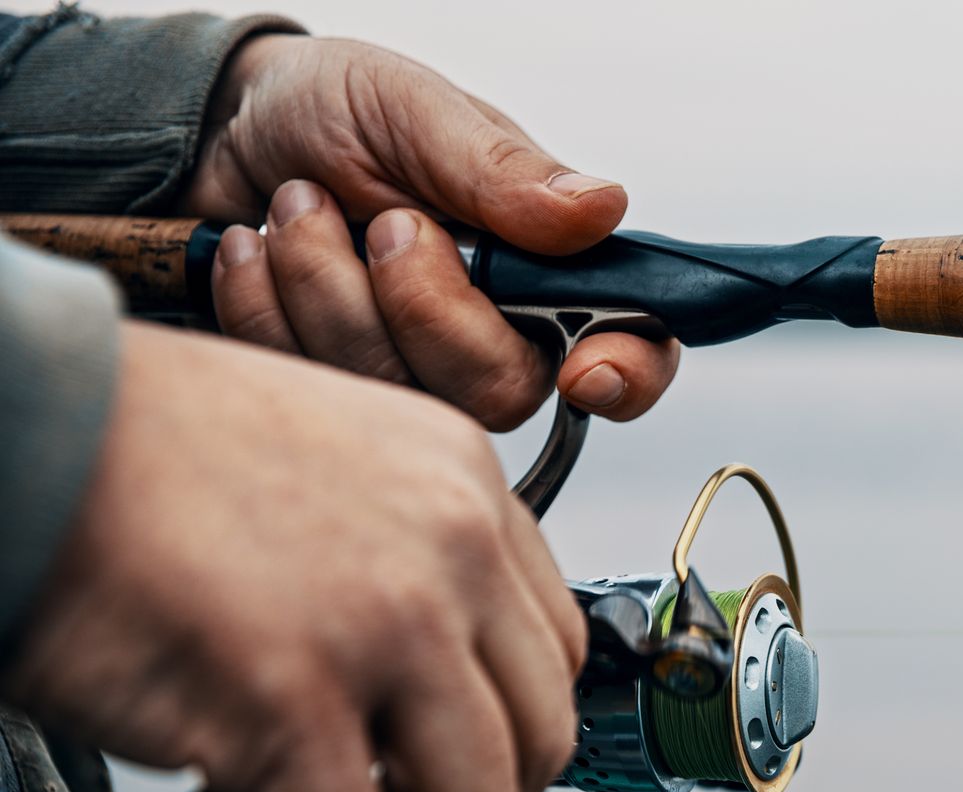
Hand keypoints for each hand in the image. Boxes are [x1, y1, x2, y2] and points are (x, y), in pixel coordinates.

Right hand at [1, 322, 586, 791]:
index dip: (505, 740)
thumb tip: (434, 693)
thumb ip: (406, 557)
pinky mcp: (295, 695)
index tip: (435, 774)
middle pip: (537, 745)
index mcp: (465, 485)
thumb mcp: (329, 465)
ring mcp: (386, 622)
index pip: (555, 656)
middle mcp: (451, 550)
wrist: (18, 424)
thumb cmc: (136, 455)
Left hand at [182, 34, 675, 428]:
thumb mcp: (416, 109)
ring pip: (397, 395)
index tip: (582, 369)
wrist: (217, 128)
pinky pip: (312, 392)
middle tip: (379, 219)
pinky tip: (256, 250)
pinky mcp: (337, 394)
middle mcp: (494, 333)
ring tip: (297, 207)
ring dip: (323, 284)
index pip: (630, 348)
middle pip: (497, 390)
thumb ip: (503, 169)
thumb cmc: (333, 111)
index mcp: (545, 268)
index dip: (624, 373)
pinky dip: (263, 304)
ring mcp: (414, 373)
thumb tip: (603, 208)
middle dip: (416, 302)